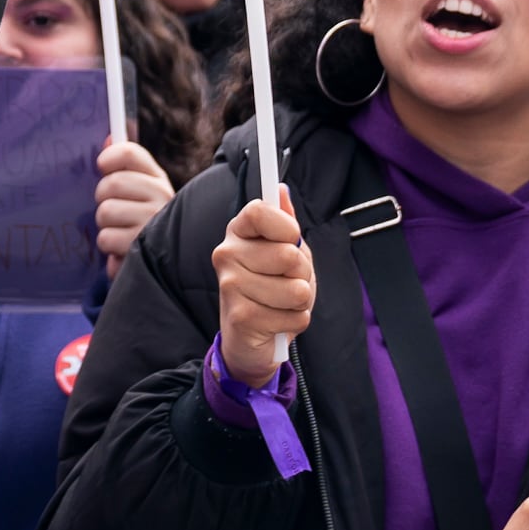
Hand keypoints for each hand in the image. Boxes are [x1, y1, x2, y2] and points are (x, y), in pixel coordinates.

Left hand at [95, 138, 172, 269]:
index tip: (102, 166)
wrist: (166, 262)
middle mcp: (161, 195)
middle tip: (112, 209)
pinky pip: (106, 238)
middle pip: (112, 183)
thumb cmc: (143, 219)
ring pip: (105, 212)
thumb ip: (123, 165)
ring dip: (105, 225)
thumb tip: (108, 137)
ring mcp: (154, 220)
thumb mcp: (138, 190)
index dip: (108, 158)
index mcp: (157, 177)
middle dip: (103, 198)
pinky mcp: (144, 246)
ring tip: (120, 231)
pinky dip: (108, 246)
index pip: (129, 153)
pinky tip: (122, 248)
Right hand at [211, 187, 313, 381]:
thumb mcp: (284, 253)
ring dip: (300, 301)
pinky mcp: (241, 316)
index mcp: (237, 232)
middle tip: (286, 282)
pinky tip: (277, 323)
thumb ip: (285, 223)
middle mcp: (226, 254)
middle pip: (289, 255)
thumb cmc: (271, 290)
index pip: (260, 211)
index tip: (290, 239)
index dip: (286, 227)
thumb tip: (282, 190)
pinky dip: (296, 322)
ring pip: (296, 289)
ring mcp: (230, 286)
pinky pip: (296, 316)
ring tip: (282, 304)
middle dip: (301, 274)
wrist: (250, 339)